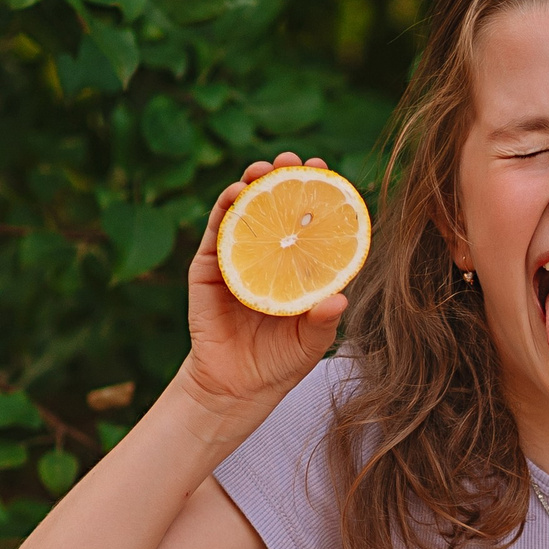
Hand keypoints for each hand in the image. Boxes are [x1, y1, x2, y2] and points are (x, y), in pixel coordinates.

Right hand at [175, 152, 350, 422]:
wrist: (237, 388)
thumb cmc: (281, 362)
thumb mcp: (311, 343)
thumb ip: (325, 321)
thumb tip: (341, 299)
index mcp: (297, 265)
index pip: (308, 221)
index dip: (316, 193)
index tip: (327, 171)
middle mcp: (268, 254)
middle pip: (276, 206)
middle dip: (283, 177)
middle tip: (291, 161)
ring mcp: (237, 257)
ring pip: (244, 210)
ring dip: (250, 183)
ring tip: (261, 170)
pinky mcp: (207, 268)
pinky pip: (216, 232)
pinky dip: (223, 209)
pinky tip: (233, 195)